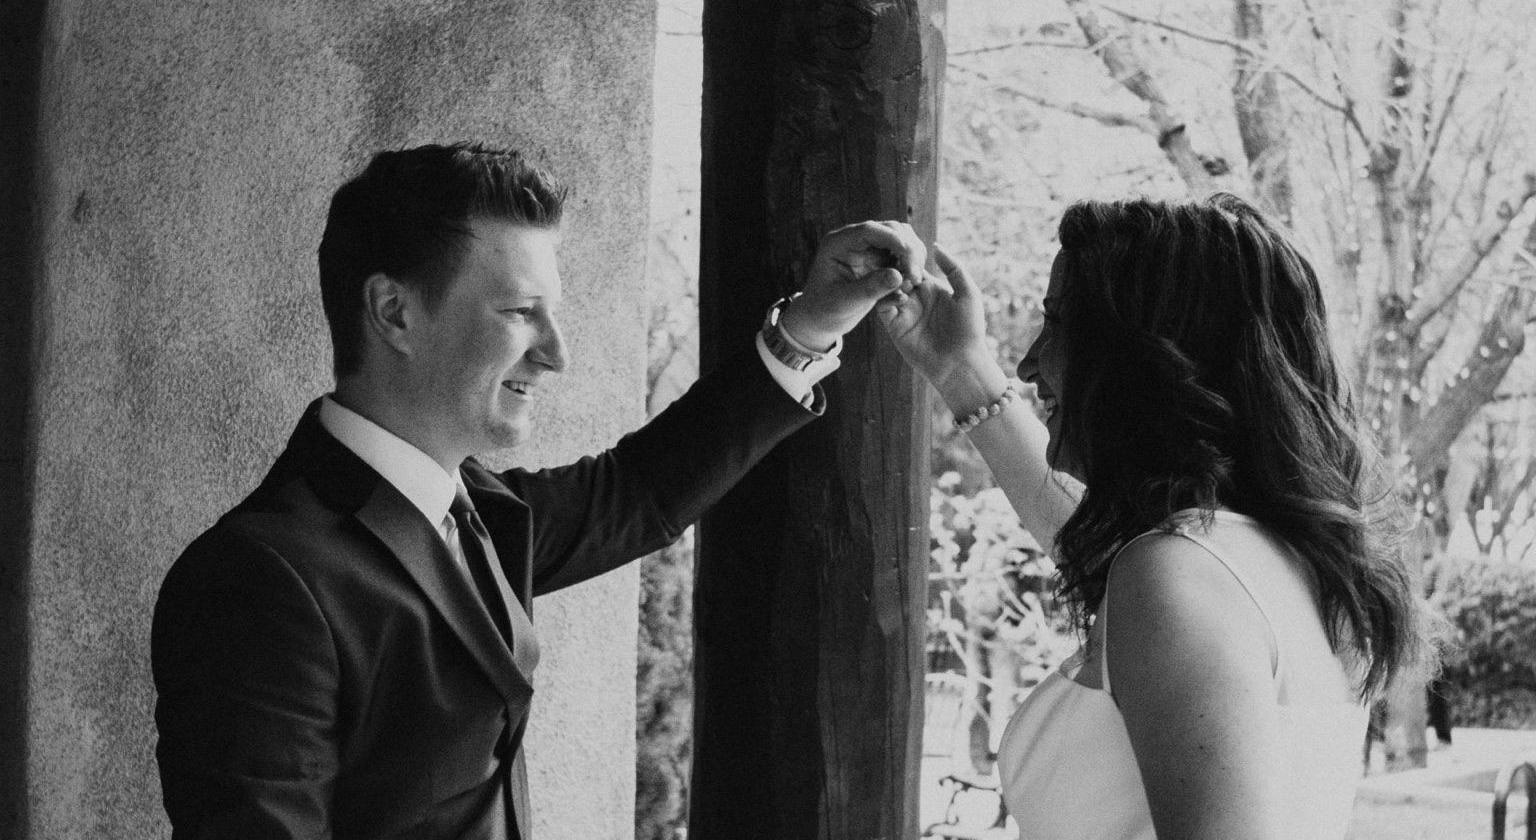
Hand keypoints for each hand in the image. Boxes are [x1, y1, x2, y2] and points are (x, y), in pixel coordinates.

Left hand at [779, 220, 926, 351]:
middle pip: (891, 229)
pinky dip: (911, 267)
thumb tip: (898, 275)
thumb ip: (870, 288)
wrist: (821, 319)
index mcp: (838, 243)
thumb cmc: (825, 310)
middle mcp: (855, 240)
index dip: (893, 240)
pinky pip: (903, 255)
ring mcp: (869, 248)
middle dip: (908, 249)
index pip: (869, 231)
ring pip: (902, 239)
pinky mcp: (880, 259)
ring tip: (913, 282)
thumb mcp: (845, 302)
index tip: (910, 258)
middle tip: (915, 276)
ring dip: (913, 257)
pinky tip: (908, 287)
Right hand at [875, 244, 990, 386]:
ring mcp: (903, 312)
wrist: (960, 364)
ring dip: (892, 280)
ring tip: (903, 280)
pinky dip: (886, 297)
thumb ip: (954, 268)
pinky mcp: (894, 326)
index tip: (908, 249)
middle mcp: (916, 299)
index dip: (909, 256)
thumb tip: (935, 246)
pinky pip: (883, 307)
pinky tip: (900, 296)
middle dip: (898, 266)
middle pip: (898, 273)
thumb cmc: (969, 330)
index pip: (914, 265)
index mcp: (932, 288)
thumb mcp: (968, 293)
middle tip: (902, 263)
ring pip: (887, 288)